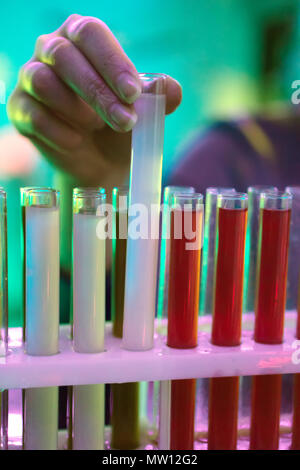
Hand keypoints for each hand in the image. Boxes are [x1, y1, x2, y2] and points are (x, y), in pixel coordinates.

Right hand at [7, 14, 181, 185]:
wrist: (100, 161)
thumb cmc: (120, 124)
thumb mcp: (143, 110)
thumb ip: (158, 96)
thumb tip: (172, 90)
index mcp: (82, 38)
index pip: (91, 33)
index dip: (112, 62)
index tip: (133, 94)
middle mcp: (52, 49)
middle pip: (65, 56)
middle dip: (98, 92)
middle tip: (125, 122)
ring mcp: (31, 78)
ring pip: (43, 81)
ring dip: (76, 109)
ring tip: (96, 127)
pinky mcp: (20, 109)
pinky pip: (33, 115)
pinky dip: (59, 132)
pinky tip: (77, 142)